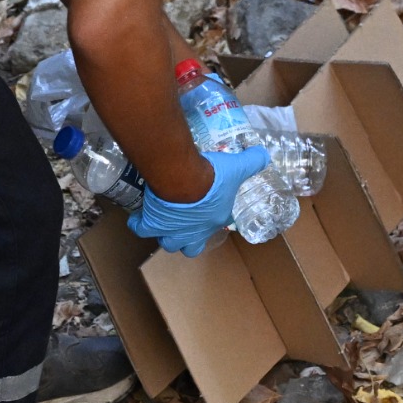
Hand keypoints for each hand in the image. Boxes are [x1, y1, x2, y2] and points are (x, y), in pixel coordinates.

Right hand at [128, 146, 269, 255]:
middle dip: (186, 239)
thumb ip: (252, 162)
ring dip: (164, 235)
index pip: (212, 230)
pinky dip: (139, 224)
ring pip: (166, 243)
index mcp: (213, 222)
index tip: (204, 208)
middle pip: (188, 247)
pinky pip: (141, 229)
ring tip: (161, 222)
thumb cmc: (212, 177)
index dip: (208, 221)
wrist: (185, 178)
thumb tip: (264, 155)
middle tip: (183, 224)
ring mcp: (172, 231)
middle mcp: (193, 232)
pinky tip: (138, 216)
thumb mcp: (237, 168)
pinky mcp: (152, 224)